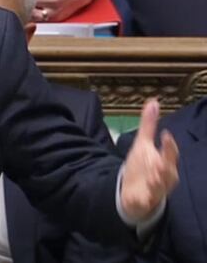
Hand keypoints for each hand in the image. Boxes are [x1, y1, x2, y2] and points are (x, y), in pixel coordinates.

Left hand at [120, 98, 179, 221]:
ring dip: (157, 181)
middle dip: (166, 166)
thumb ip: (149, 125)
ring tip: (154, 175)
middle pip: (168, 171)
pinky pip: (146, 201)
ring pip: (160, 187)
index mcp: (164, 162)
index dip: (169, 145)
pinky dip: (145, 199)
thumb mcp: (143, 143)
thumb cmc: (143, 165)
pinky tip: (141, 197)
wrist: (134, 191)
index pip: (170, 153)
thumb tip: (153, 101)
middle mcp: (163, 176)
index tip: (166, 134)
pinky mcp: (144, 201)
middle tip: (162, 160)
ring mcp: (155, 190)